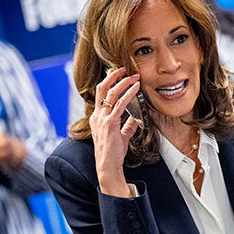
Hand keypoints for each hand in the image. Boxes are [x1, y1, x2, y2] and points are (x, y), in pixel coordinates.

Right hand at [90, 67, 140, 196]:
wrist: (108, 165)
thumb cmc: (113, 153)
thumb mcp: (121, 136)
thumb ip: (127, 126)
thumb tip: (135, 119)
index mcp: (97, 117)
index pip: (101, 94)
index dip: (110, 82)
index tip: (120, 74)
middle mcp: (97, 115)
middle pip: (102, 88)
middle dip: (113, 75)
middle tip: (124, 67)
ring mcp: (102, 119)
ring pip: (111, 93)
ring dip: (123, 82)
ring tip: (134, 76)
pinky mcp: (110, 123)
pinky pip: (120, 104)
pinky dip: (128, 93)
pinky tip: (136, 88)